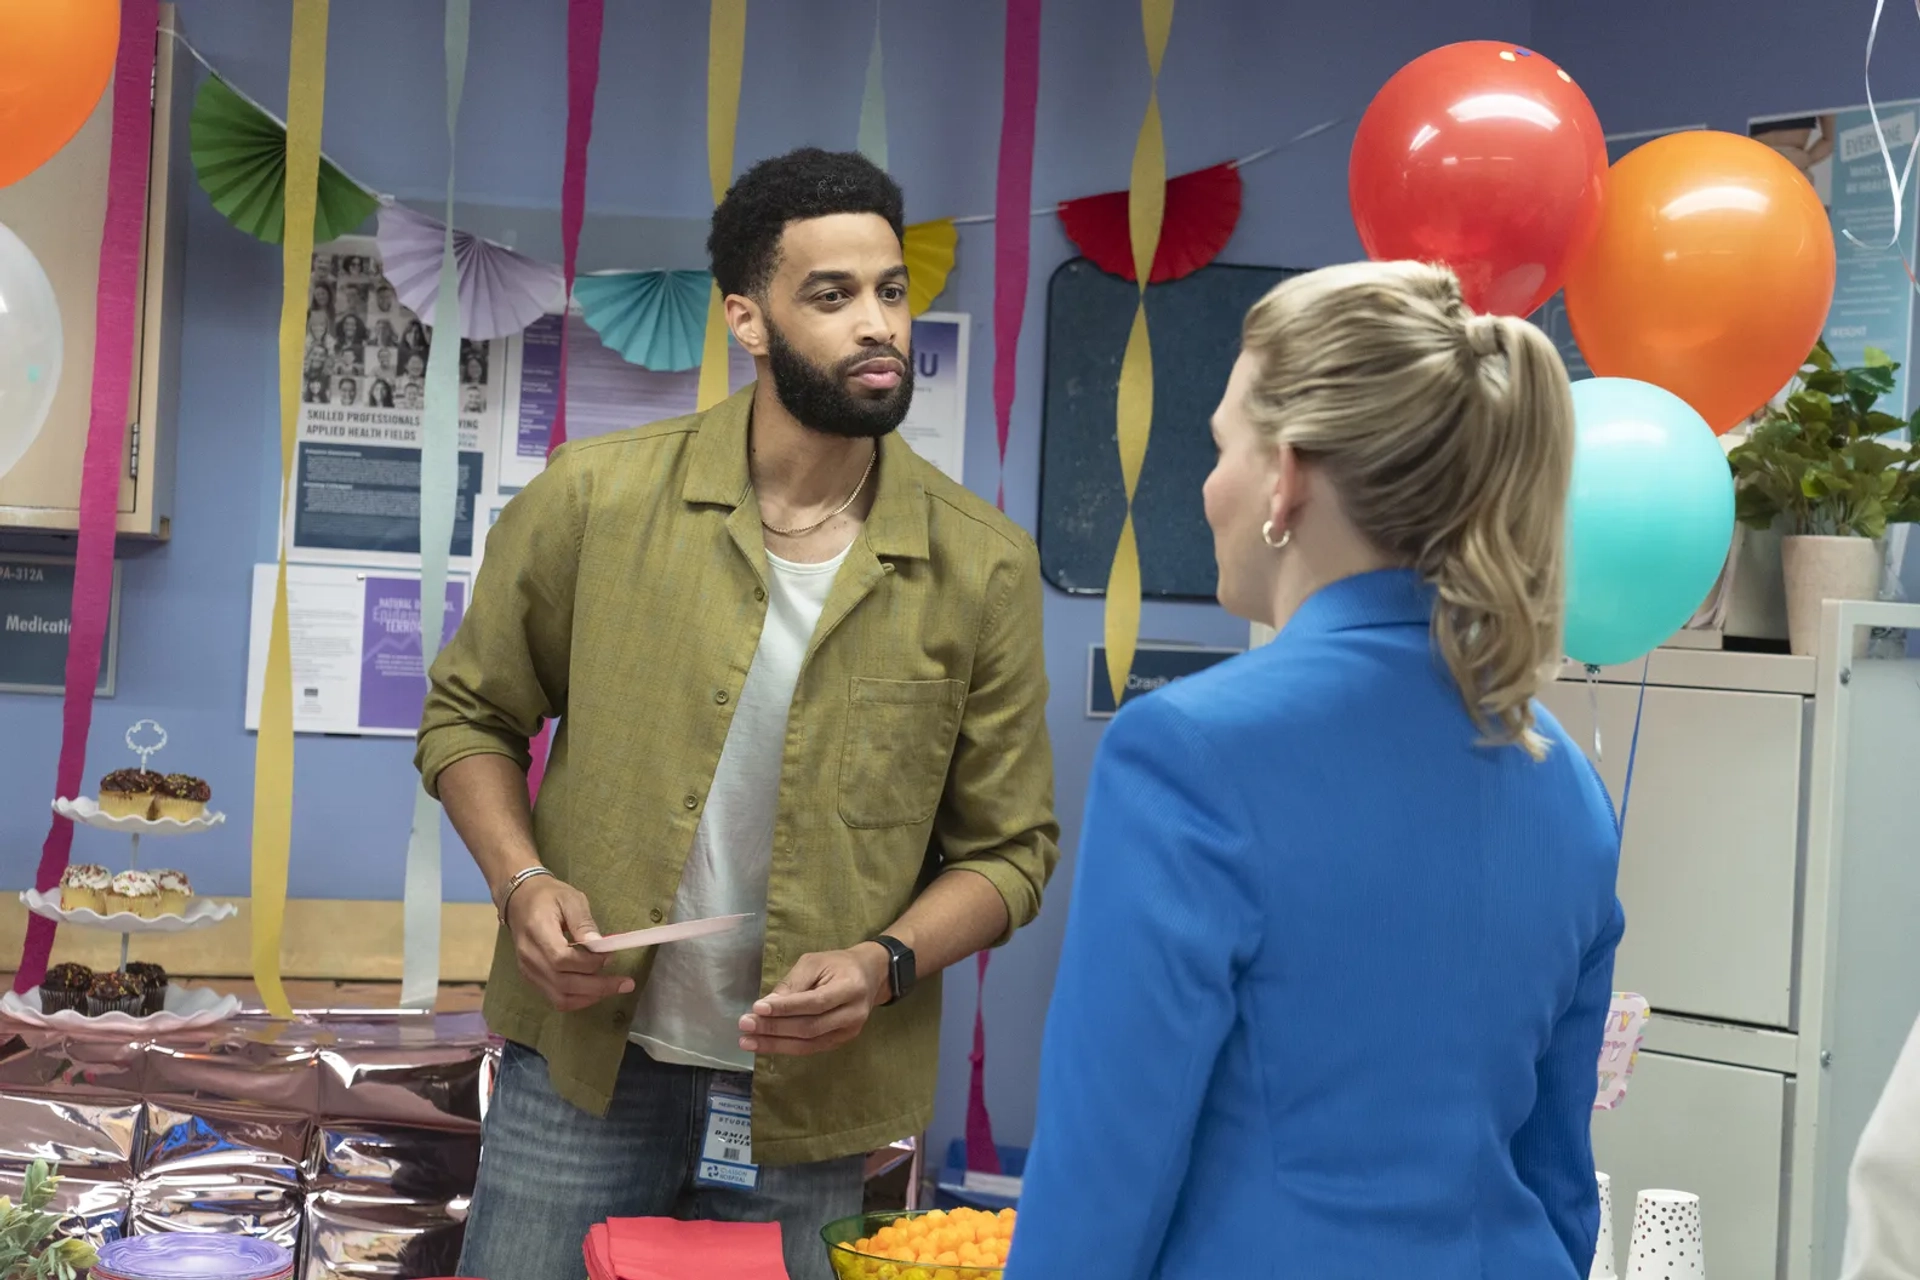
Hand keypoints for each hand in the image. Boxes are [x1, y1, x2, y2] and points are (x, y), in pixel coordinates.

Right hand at [504, 875, 633, 1012]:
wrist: (520, 900)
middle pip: (563, 983)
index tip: (610, 956)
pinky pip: (555, 998)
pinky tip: (595, 990)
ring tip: (613, 988)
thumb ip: (583, 923)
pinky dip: (578, 998)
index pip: (561, 959)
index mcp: (537, 932)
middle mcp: (530, 957)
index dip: (588, 963)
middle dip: (598, 987)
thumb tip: (599, 945)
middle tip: (625, 983)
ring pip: (560, 998)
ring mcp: (528, 971)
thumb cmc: (547, 896)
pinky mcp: (532, 978)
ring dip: (589, 997)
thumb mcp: (570, 899)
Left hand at [738, 944, 889, 1056]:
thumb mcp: (814, 962)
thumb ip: (792, 983)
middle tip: (745, 1025)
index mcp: (850, 987)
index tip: (757, 1008)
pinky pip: (811, 1048)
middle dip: (774, 1028)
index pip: (815, 1002)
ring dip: (775, 1043)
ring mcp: (850, 1031)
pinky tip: (766, 1044)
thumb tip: (765, 1007)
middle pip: (810, 1027)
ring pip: (809, 1043)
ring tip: (748, 1041)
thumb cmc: (838, 964)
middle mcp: (854, 1013)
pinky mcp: (842, 1041)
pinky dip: (786, 1047)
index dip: (786, 1007)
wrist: (869, 975)